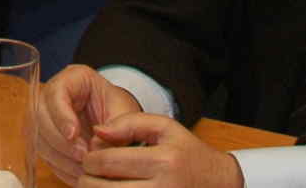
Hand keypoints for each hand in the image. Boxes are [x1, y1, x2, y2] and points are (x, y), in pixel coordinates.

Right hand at [37, 65, 143, 184]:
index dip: (61, 114)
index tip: (74, 135)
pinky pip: (45, 154)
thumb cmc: (121, 111)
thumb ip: (115, 126)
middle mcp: (54, 96)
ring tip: (83, 168)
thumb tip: (95, 146)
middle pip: (41, 115)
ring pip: (39, 137)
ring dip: (59, 156)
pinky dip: (60, 166)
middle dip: (60, 140)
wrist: (120, 125)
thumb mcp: (124, 113)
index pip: (56, 92)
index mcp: (73, 78)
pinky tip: (77, 173)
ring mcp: (47, 118)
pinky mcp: (47, 140)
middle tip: (81, 156)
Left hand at [80, 112, 243, 187]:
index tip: (89, 157)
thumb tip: (98, 130)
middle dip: (87, 180)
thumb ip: (130, 122)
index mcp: (163, 161)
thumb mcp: (166, 128)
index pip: (109, 162)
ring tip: (96, 184)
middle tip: (87, 173)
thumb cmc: (189, 154)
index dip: (90, 159)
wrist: (219, 184)